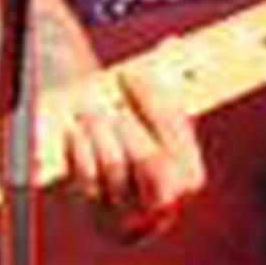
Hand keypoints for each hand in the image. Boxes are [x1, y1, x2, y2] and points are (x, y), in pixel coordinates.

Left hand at [47, 62, 202, 231]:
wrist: (109, 188)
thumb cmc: (137, 142)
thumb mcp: (156, 118)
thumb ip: (165, 86)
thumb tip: (170, 45)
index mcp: (190, 177)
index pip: (176, 134)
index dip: (151, 100)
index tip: (130, 72)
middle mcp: (166, 204)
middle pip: (149, 159)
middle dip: (125, 123)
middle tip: (105, 99)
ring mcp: (133, 216)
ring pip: (114, 167)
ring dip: (98, 132)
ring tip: (87, 109)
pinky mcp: (99, 219)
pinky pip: (87, 181)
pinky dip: (80, 152)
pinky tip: (74, 132)